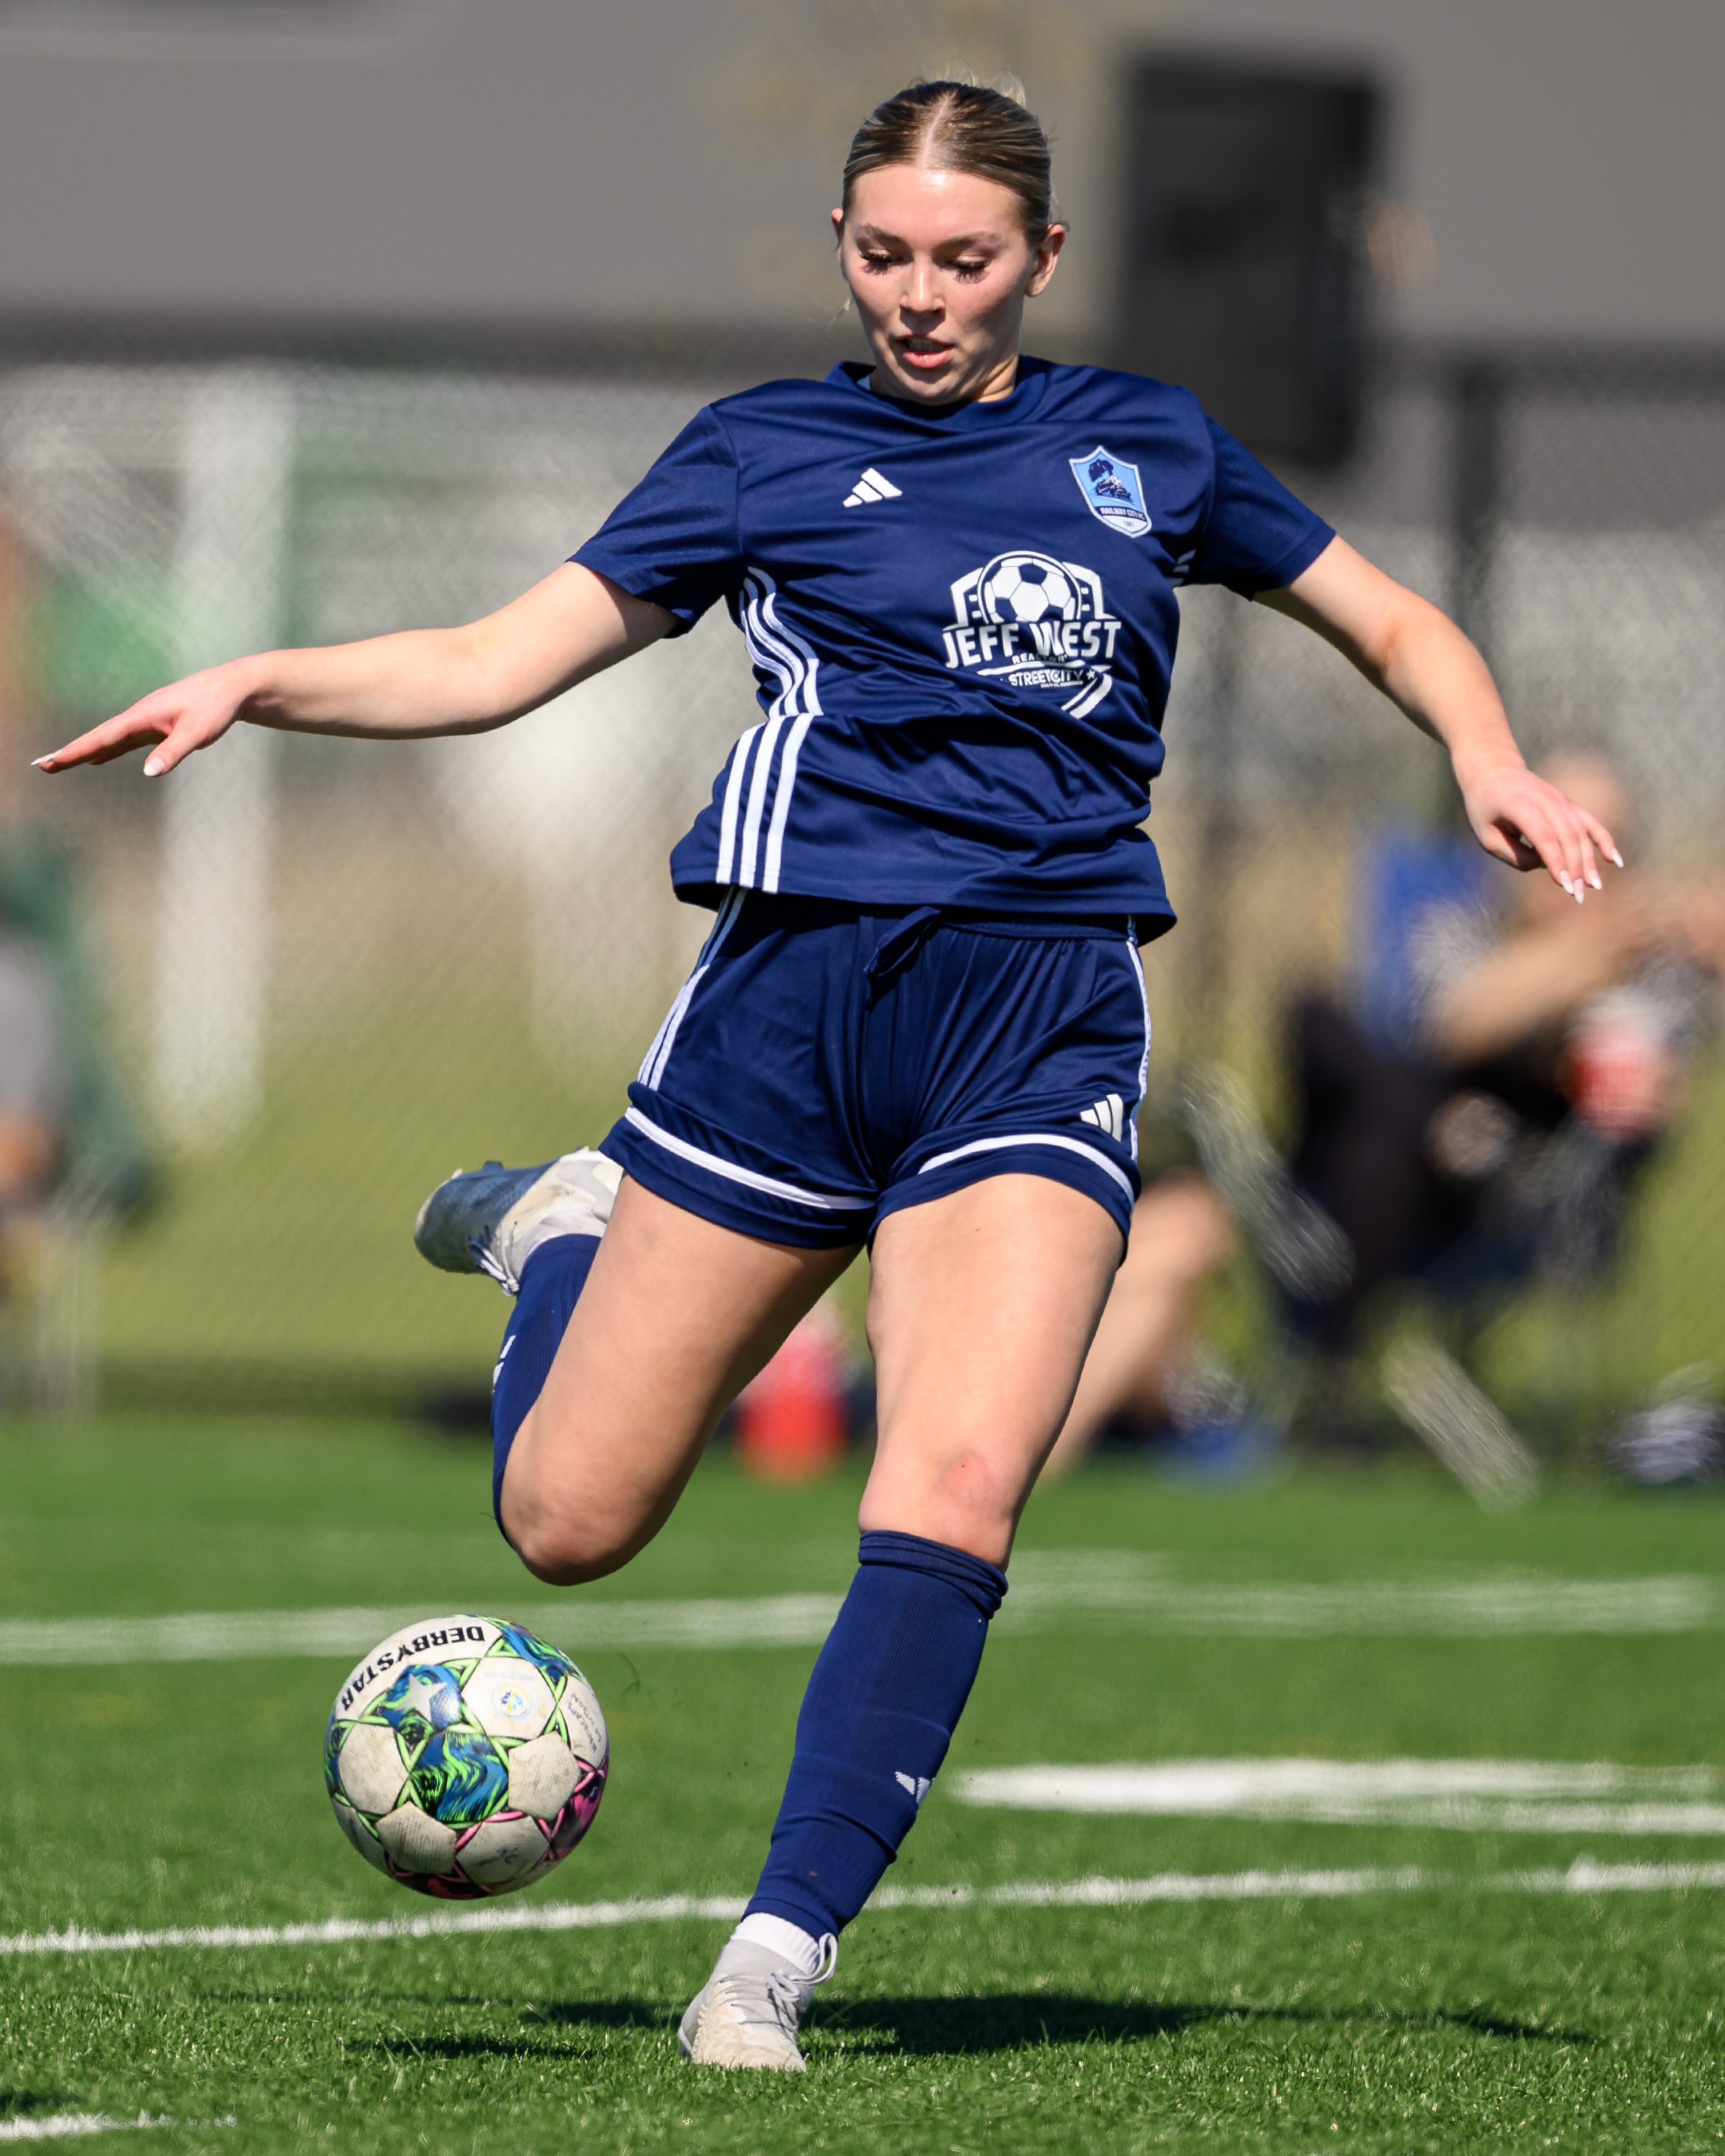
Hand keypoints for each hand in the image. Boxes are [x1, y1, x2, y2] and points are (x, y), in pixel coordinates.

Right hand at [33, 661, 255, 777]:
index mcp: (142, 716)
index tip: (51, 761)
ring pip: (110, 740)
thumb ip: (172, 752)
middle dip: (71, 752)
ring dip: (86, 751)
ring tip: (61, 763)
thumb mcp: (196, 733)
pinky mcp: (158, 726)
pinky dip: (109, 750)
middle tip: (44, 766)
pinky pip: (126, 741)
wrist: (233, 688)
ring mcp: (148, 721)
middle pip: (99, 738)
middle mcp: (139, 716)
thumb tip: (148, 772)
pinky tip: (99, 759)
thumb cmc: (216, 708)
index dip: (76, 751)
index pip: (102, 737)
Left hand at [1457, 760, 1622, 900]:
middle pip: (1567, 836)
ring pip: (1581, 831)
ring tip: (1594, 886)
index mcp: (1519, 805)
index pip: (1544, 836)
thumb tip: (1546, 866)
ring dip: (1589, 859)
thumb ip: (1514, 854)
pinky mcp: (1568, 804)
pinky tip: (1613, 860)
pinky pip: (1590, 822)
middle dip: (1575, 867)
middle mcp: (1544, 799)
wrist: (1493, 772)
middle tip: (1577, 895)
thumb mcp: (1487, 836)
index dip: (1556, 861)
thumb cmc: (1485, 810)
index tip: (1564, 886)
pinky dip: (1604, 839)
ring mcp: (1560, 800)